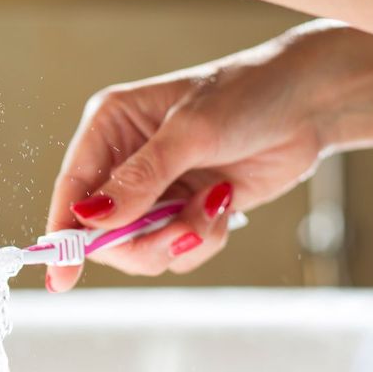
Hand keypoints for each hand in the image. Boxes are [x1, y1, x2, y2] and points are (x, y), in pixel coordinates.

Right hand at [45, 22, 342, 291]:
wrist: (309, 105)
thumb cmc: (247, 95)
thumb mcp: (191, 132)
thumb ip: (141, 178)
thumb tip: (91, 217)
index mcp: (110, 127)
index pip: (73, 191)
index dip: (64, 235)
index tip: (63, 276)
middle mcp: (125, 161)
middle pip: (103, 233)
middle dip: (143, 241)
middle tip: (182, 230)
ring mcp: (156, 190)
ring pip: (142, 249)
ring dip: (181, 238)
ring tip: (214, 205)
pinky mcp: (186, 210)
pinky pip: (178, 249)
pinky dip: (204, 238)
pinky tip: (224, 203)